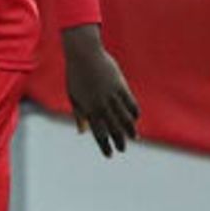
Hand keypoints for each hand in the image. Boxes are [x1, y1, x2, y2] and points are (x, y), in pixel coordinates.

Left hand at [63, 25, 138, 156]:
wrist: (84, 55)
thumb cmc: (76, 76)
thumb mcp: (74, 96)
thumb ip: (80, 115)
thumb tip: (82, 132)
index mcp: (88, 108)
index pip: (98, 132)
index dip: (104, 145)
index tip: (109, 154)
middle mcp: (101, 104)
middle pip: (112, 127)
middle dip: (118, 140)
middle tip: (122, 149)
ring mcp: (112, 95)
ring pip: (124, 117)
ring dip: (129, 129)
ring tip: (134, 138)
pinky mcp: (121, 86)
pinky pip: (130, 103)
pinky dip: (134, 112)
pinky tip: (135, 118)